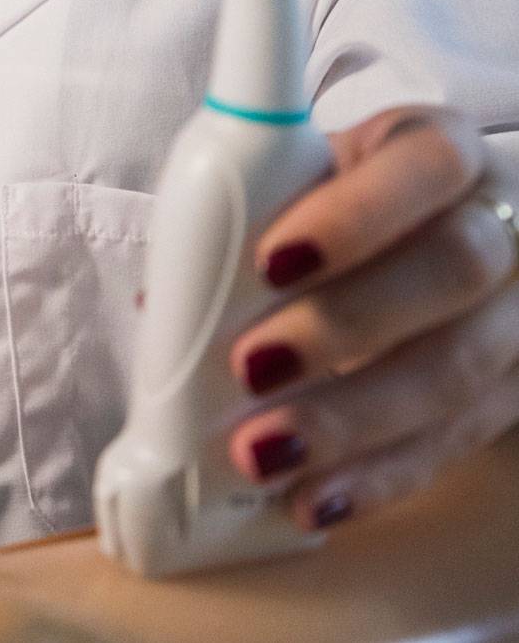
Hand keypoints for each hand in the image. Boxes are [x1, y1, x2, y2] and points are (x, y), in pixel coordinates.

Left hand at [225, 104, 518, 529]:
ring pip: (459, 371)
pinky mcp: (512, 396)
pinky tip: (315, 497)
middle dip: (345, 326)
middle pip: (451, 272)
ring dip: (352, 419)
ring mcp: (518, 318)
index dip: (355, 216)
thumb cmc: (337, 204)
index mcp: (440, 153)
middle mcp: (500, 229)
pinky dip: (378, 476)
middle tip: (252, 366)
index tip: (270, 262)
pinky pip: (456, 443)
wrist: (419, 245)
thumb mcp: (304, 180)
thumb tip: (167, 298)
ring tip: (263, 450)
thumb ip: (253, 216)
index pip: (427, 166)